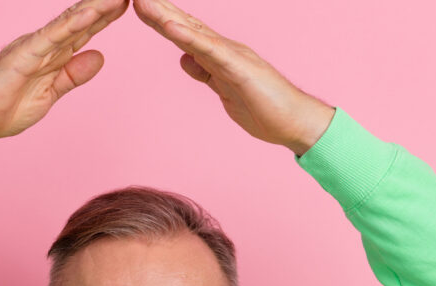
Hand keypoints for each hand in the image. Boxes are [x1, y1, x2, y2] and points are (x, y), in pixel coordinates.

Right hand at [0, 0, 129, 148]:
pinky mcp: (21, 57)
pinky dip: (69, 25)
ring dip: (93, 7)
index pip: (83, 31)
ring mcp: (32, 48)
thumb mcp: (51, 92)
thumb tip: (100, 56)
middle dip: (103, 5)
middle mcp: (43, 44)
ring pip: (68, 22)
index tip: (127, 2)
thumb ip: (73, 74)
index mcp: (51, 53)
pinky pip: (49, 38)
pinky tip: (89, 14)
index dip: (106, 17)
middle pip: (79, 20)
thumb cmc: (5, 108)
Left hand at [132, 0, 334, 155]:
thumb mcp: (223, 89)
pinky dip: (188, 38)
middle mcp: (224, 49)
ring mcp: (232, 56)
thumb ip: (205, 73)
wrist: (295, 122)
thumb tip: (185, 60)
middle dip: (158, 10)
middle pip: (184, 26)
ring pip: (192, 33)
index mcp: (219, 55)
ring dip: (166, 17)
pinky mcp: (239, 69)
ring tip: (143, 2)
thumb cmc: (265, 108)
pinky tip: (170, 28)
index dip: (161, 19)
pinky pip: (209, 52)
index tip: (140, 6)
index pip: (185, 33)